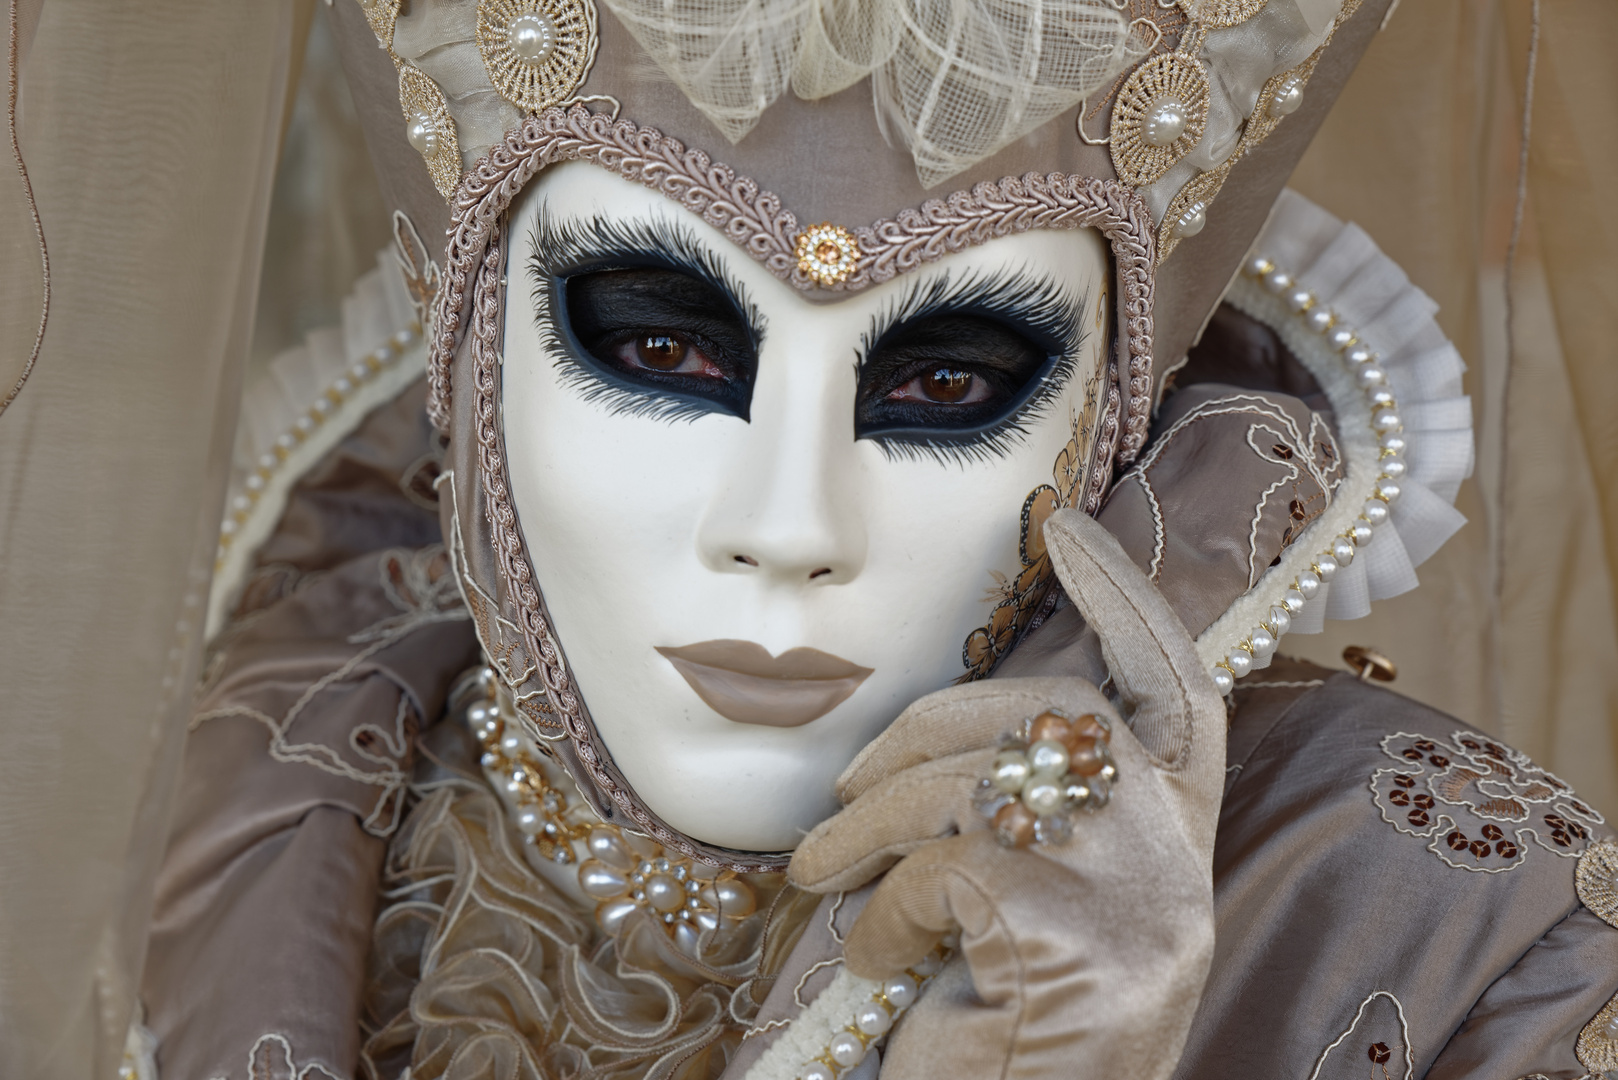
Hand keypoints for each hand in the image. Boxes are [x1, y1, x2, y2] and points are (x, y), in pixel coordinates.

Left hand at [788, 509, 1225, 1078]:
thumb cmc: (1017, 1031)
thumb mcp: (1051, 914)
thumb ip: (1047, 819)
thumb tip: (965, 740)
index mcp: (1179, 844)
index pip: (1177, 690)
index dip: (1129, 601)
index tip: (1067, 531)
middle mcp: (1176, 859)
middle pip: (1052, 714)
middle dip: (929, 724)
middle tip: (847, 782)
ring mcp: (1134, 898)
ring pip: (976, 785)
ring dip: (871, 824)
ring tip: (824, 871)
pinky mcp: (1064, 939)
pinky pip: (943, 868)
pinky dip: (886, 908)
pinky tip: (880, 960)